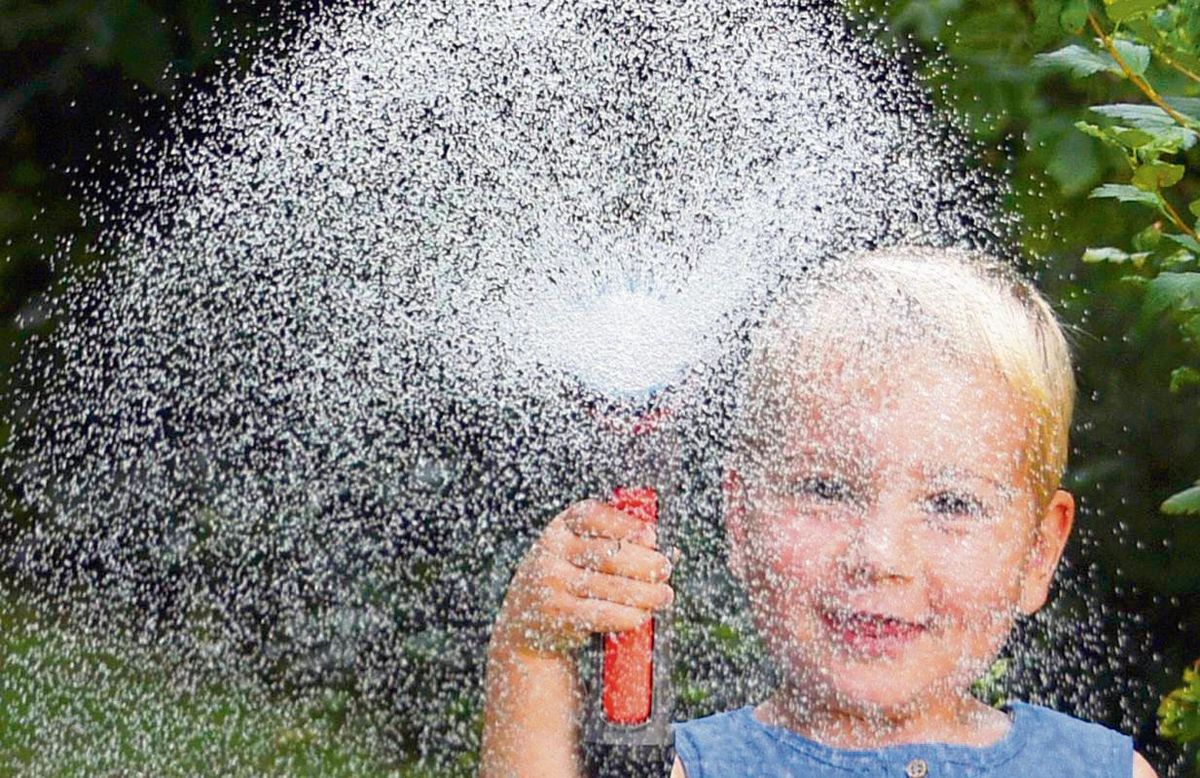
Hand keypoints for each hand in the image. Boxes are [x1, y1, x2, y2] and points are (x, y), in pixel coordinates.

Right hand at [492, 499, 674, 656]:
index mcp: (559, 527)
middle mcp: (551, 550)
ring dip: (646, 593)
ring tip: (664, 595)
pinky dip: (628, 615)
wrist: (524, 624)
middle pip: (610, 553)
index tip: (651, 535)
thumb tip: (667, 547)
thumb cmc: (568, 580)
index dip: (625, 523)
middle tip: (665, 569)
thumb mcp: (578, 554)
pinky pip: (602, 613)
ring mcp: (551, 582)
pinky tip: (642, 615)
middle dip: (645, 562)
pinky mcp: (557, 613)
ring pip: (611, 586)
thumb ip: (616, 544)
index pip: (592, 515)